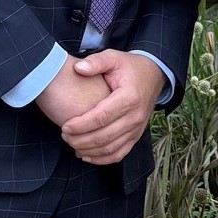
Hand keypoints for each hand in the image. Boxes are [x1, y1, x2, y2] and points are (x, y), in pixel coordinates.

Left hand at [41, 51, 164, 166]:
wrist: (153, 76)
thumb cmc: (130, 67)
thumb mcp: (113, 57)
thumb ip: (96, 61)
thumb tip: (78, 68)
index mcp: (129, 97)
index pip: (102, 117)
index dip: (82, 124)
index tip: (65, 126)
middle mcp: (135, 116)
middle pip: (105, 136)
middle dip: (81, 140)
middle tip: (64, 136)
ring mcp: (137, 129)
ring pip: (111, 148)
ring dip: (89, 151)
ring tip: (71, 144)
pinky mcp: (136, 136)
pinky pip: (120, 154)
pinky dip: (102, 159)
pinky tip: (86, 155)